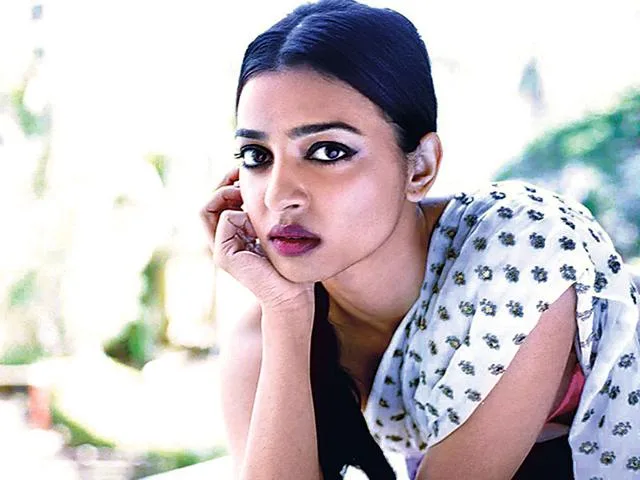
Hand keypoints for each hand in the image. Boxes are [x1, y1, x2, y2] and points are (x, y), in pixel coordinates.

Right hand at [200, 168, 313, 313]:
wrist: (292, 294)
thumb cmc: (289, 263)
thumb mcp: (273, 229)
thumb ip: (262, 213)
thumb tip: (260, 184)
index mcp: (232, 235)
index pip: (217, 202)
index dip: (228, 183)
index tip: (244, 172)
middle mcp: (221, 241)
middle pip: (208, 202)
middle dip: (223, 182)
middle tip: (241, 173)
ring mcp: (219, 249)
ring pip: (207, 208)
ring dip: (226, 193)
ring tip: (245, 192)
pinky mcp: (223, 256)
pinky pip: (225, 219)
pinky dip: (240, 212)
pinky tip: (257, 219)